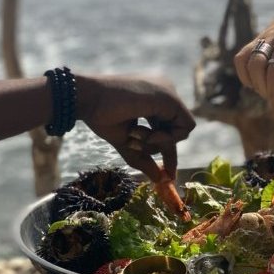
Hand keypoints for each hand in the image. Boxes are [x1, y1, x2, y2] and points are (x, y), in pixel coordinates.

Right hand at [77, 75, 195, 181]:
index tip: (167, 173)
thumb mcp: (127, 142)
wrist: (88, 98)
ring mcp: (169, 93)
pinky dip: (168, 138)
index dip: (168, 149)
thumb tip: (159, 180)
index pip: (169, 127)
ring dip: (160, 142)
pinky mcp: (171, 97)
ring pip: (182, 130)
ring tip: (135, 135)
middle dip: (166, 151)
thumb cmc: (101, 117)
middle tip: (162, 170)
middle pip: (177, 130)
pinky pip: (185, 127)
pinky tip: (148, 134)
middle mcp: (165, 92)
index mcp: (154, 99)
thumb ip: (144, 159)